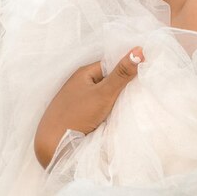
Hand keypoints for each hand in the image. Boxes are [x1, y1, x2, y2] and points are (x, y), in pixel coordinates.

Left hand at [34, 47, 143, 167]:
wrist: (52, 146)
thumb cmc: (77, 116)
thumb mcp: (104, 93)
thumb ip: (122, 74)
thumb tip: (139, 49)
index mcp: (84, 73)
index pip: (111, 64)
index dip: (127, 67)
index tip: (145, 71)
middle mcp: (80, 83)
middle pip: (108, 79)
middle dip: (123, 84)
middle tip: (143, 87)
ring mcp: (78, 99)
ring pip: (104, 94)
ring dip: (116, 98)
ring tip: (134, 100)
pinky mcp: (78, 114)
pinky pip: (98, 106)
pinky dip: (108, 109)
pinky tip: (118, 113)